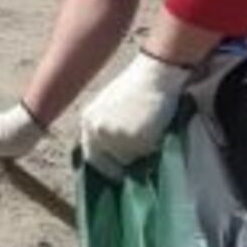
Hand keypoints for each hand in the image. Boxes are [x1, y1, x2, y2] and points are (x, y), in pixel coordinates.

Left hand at [78, 51, 192, 176]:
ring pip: (130, 161)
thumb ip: (106, 130)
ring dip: (140, 156)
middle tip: (137, 165)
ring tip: (150, 137)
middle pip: (109, 164)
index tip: (118, 173)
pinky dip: (154, 149)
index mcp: (89, 122)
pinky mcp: (136, 139)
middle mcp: (98, 132)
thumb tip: (114, 156)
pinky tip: (158, 131)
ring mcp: (116, 137)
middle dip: (122, 166)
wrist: (156, 73)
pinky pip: (147, 155)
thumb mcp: (110, 108)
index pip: (91, 157)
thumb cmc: (137, 87)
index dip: (106, 167)